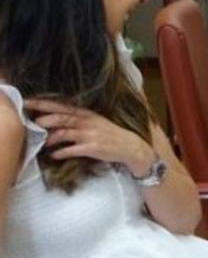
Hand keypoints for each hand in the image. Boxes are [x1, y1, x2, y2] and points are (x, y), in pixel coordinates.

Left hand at [24, 98, 155, 175]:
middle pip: (61, 118)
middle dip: (44, 119)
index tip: (27, 102)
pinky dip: (60, 153)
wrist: (130, 146)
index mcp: (87, 113)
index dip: (44, 103)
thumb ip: (77, 120)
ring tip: (43, 144)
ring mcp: (89, 134)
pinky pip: (71, 150)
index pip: (62, 106)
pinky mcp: (92, 148)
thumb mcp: (95, 121)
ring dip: (50, 139)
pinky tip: (55, 155)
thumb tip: (54, 120)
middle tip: (31, 123)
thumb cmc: (110, 134)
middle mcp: (87, 121)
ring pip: (63, 133)